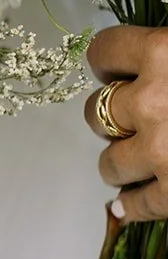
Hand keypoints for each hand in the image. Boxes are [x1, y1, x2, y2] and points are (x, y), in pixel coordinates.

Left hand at [85, 26, 167, 222]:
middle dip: (111, 117)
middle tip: (132, 119)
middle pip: (98, 111)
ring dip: (120, 162)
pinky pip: (140, 205)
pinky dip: (133, 207)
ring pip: (111, 162)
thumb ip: (164, 53)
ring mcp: (164, 151)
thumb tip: (139, 55)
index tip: (114, 70)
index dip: (107, 63)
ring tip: (138, 160)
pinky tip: (127, 206)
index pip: (103, 51)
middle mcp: (154, 101)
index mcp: (163, 53)